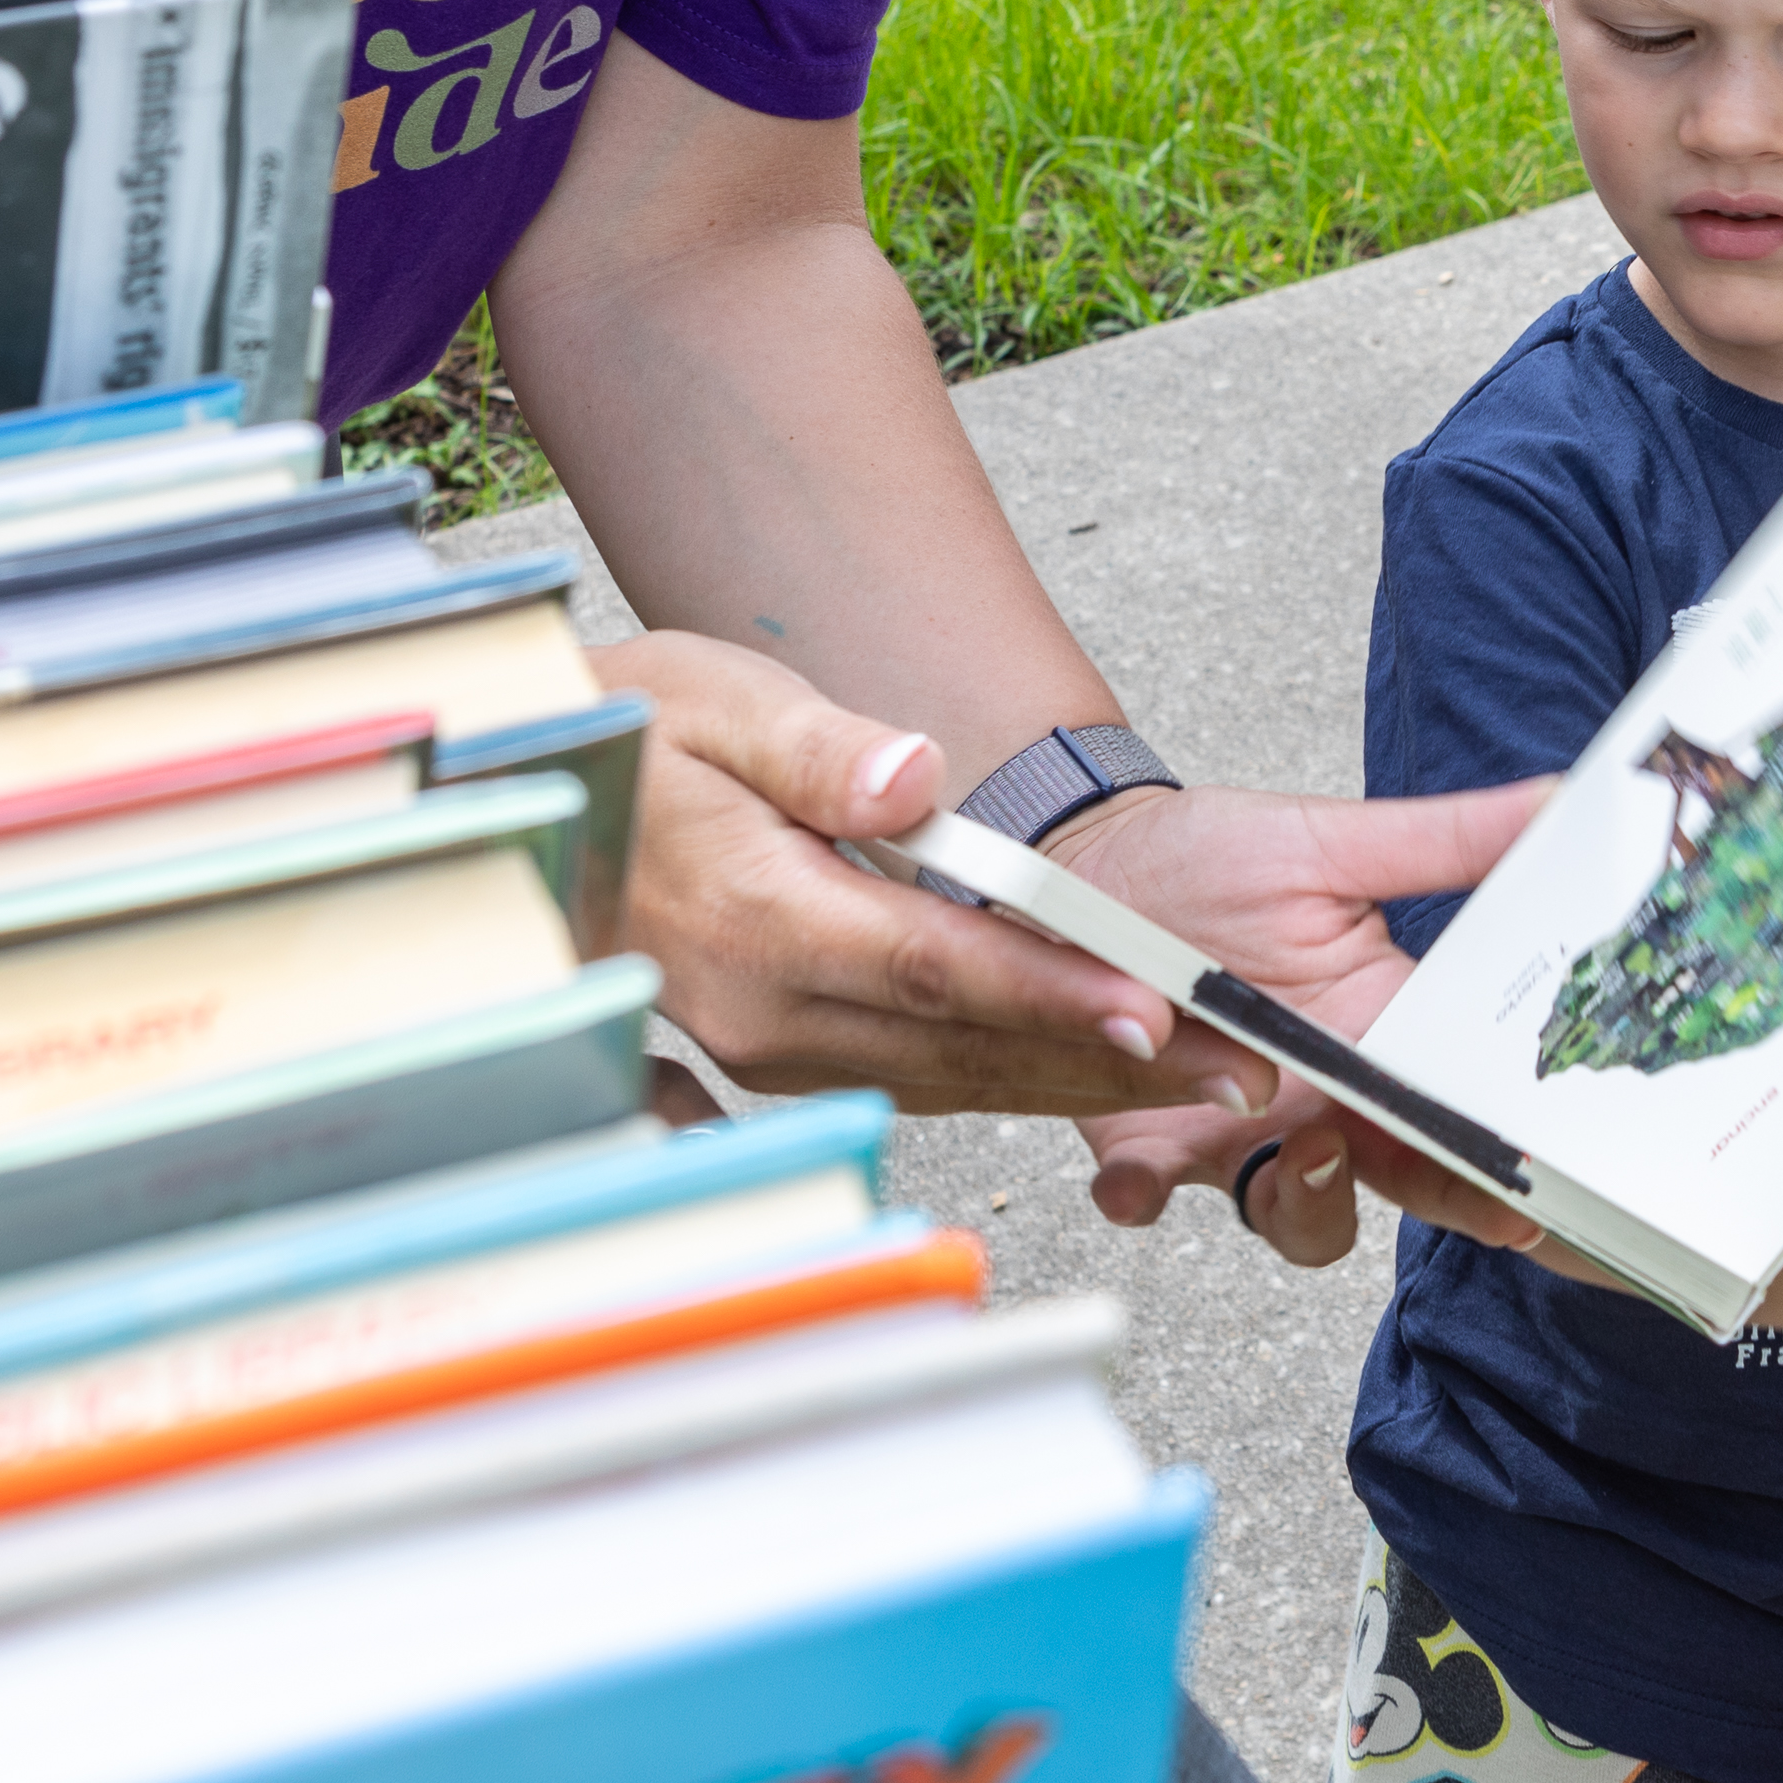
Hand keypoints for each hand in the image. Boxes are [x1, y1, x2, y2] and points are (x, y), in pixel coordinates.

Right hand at [589, 633, 1536, 1114]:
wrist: (530, 807)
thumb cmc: (628, 738)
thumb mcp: (711, 700)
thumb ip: (820, 746)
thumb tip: (915, 775)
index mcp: (758, 920)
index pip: (937, 968)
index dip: (1053, 996)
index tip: (1156, 1013)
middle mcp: (768, 1010)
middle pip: (970, 1045)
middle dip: (1115, 1060)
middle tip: (1252, 1069)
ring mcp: (771, 1048)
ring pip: (955, 1077)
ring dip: (1082, 1082)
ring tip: (1217, 1082)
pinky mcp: (782, 1055)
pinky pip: (918, 1078)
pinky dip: (1014, 1080)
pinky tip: (1102, 1075)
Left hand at [1060, 772, 1548, 1237]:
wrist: (1085, 863)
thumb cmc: (1208, 854)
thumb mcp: (1329, 840)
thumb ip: (1446, 839)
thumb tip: (1561, 799)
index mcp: (1378, 1034)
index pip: (1464, 1105)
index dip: (1508, 1151)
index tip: (1541, 1175)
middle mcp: (1322, 1100)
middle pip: (1407, 1179)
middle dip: (1445, 1201)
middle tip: (1470, 1192)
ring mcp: (1238, 1133)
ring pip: (1295, 1215)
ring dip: (1306, 1200)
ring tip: (1295, 1144)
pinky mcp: (1149, 1147)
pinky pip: (1149, 1196)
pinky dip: (1142, 1194)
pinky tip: (1135, 1172)